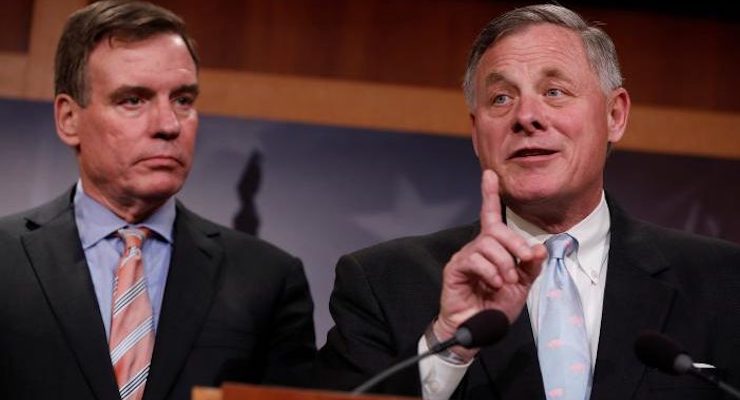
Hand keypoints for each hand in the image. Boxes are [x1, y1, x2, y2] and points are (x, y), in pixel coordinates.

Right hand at [433, 169, 546, 360]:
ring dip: (504, 263)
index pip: (491, 216)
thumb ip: (530, 266)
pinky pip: (475, 259)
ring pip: (488, 244)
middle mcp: (477, 247)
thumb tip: (538, 249)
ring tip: (505, 281)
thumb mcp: (522, 285)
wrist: (479, 328)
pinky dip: (490, 271)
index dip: (490, 194)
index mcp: (493, 247)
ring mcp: (465, 256)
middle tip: (525, 261)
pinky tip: (493, 283)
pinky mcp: (455, 268)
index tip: (490, 174)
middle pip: (496, 230)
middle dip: (516, 243)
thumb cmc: (496, 305)